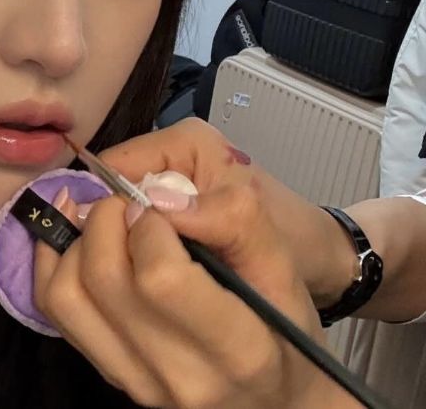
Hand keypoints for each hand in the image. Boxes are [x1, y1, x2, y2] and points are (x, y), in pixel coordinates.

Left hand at [31, 120, 358, 407]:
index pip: (160, 277)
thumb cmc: (284, 328)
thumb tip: (161, 193)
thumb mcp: (284, 268)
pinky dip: (53, 260)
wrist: (276, 399)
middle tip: (129, 202)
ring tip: (104, 216)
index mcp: (237, 350)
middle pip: (103, 279)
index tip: (162, 208)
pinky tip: (75, 233)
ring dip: (74, 238)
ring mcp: (136, 382)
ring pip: (65, 295)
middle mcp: (179, 376)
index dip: (150, 223)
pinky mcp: (109, 375)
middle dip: (107, 218)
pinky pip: (54, 311)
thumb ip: (235, 221)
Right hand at [99, 120, 360, 310]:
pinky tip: (143, 284)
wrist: (324, 262)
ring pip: (116, 216)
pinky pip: (131, 230)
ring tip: (137, 286)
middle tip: (129, 278)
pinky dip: (135, 257)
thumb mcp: (253, 224)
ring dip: (123, 249)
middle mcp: (167, 153)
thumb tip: (142, 211)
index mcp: (184, 141)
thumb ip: (204, 212)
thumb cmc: (294, 237)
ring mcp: (164, 182)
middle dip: (113, 232)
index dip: (103, 212)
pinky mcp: (166, 208)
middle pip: (109, 190)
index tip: (109, 260)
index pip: (111, 166)